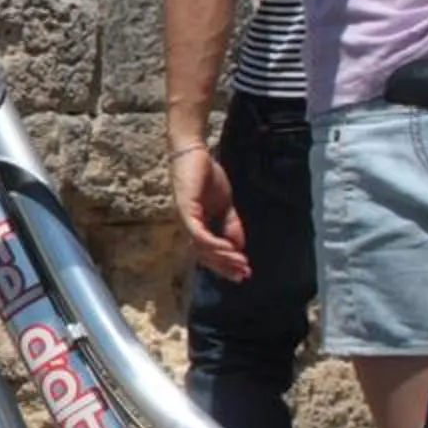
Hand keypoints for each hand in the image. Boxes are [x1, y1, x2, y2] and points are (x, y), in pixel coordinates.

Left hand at [172, 143, 251, 281]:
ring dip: (222, 258)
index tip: (243, 273)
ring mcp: (184, 219)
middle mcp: (187, 227)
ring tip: (240, 263)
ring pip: (201, 248)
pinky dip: (213, 244)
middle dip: (224, 267)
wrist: (195, 152)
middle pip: (204, 255)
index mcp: (196, 226)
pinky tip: (228, 249)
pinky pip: (198, 234)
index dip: (225, 264)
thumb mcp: (225, 205)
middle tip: (243, 275)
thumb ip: (231, 225)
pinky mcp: (184, 210)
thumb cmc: (206, 176)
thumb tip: (239, 246)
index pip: (208, 252)